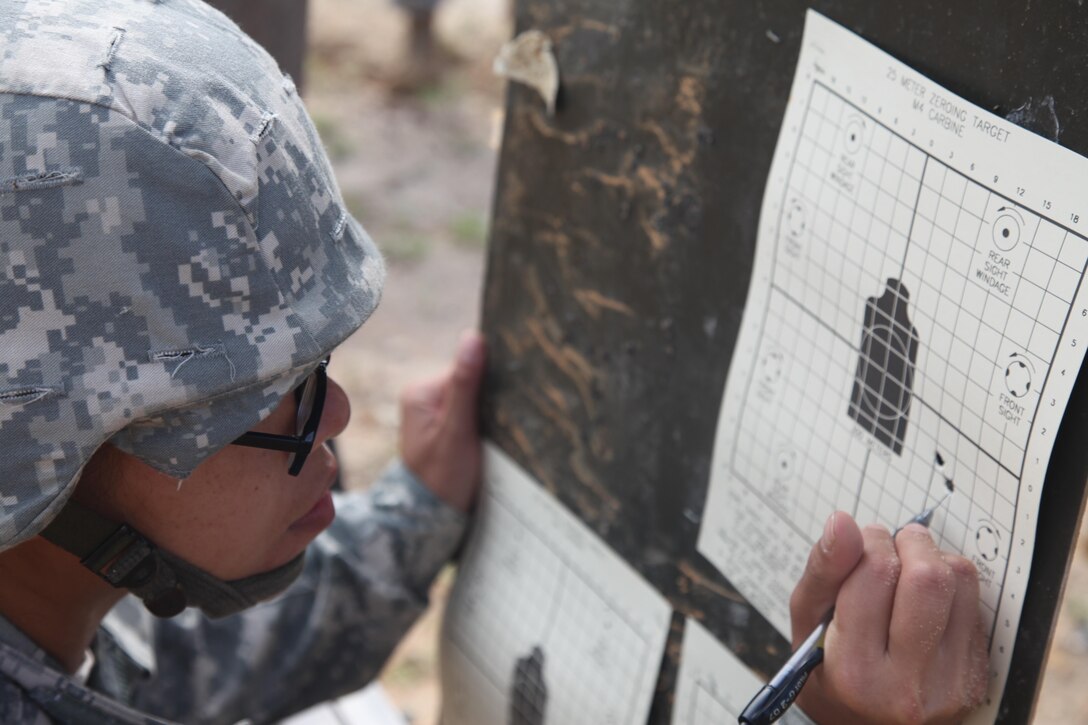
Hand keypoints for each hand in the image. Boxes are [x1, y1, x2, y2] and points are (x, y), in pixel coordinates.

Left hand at [399, 331, 486, 512]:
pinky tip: (490, 437)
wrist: (432, 519)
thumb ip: (465, 386)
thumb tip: (473, 337)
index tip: (504, 401)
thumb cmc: (443, 479)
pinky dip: (486, 421)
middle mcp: (425, 396)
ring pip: (475, 397)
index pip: (466, 367)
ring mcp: (436, 412)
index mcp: (420, 392)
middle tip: (498, 424)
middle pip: (471, 380)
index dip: (490, 380)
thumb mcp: (457, 432)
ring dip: (489, 411)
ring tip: (492, 434)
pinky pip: (473, 411)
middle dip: (489, 397)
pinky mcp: (448, 425)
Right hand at [790, 512, 987, 723]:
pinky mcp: (976, 677)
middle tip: (889, 546)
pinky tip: (926, 600)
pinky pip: (975, 602)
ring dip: (932, 559)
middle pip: (927, 578)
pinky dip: (951, 584)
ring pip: (958, 582)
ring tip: (907, 571)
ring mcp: (950, 684)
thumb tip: (843, 521)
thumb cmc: (830, 669)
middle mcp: (908, 685)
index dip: (868, 541)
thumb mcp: (807, 623)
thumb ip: (823, 570)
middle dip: (908, 542)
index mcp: (856, 671)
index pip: (874, 574)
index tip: (860, 542)